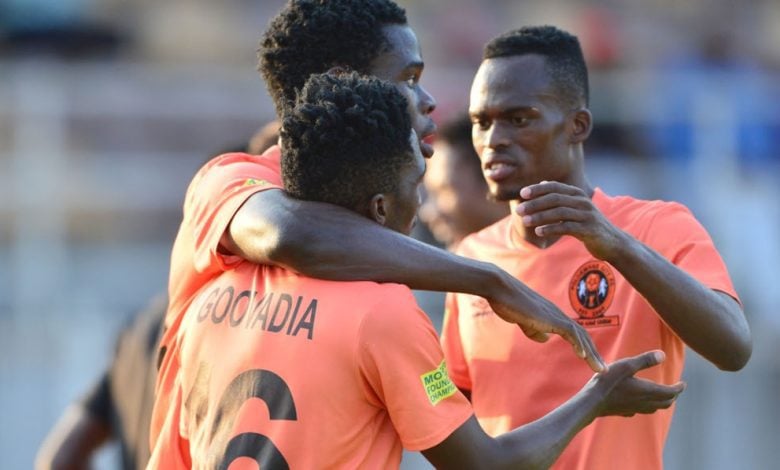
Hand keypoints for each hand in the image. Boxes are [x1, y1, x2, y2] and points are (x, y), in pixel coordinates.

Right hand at [486, 273, 606, 371]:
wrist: (500, 288)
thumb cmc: (508, 302)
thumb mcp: (523, 320)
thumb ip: (535, 329)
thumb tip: (546, 339)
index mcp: (552, 316)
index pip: (574, 333)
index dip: (584, 347)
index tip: (591, 361)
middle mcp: (557, 315)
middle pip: (582, 335)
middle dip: (594, 353)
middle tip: (602, 370)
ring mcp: (554, 315)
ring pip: (580, 335)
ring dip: (591, 353)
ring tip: (600, 369)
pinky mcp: (549, 317)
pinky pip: (569, 331)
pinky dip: (578, 344)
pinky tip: (583, 356)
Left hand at [517, 181, 624, 260]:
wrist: (612, 242)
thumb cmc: (588, 224)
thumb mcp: (574, 208)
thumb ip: (559, 196)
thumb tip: (542, 183)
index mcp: (577, 194)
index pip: (555, 187)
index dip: (538, 189)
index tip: (522, 194)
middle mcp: (582, 202)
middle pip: (555, 199)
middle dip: (535, 204)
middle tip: (519, 210)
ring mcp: (587, 215)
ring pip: (559, 212)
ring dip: (540, 217)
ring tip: (525, 221)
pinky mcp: (589, 229)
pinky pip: (567, 227)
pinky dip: (551, 229)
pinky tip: (539, 232)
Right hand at [591, 350, 684, 416]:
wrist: (592, 402)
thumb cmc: (609, 381)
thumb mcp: (626, 365)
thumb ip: (645, 360)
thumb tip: (663, 355)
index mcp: (648, 391)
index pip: (670, 392)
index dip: (678, 388)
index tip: (683, 383)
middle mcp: (644, 402)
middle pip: (665, 403)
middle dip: (672, 396)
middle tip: (675, 389)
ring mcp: (634, 408)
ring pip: (654, 408)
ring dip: (661, 402)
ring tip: (661, 395)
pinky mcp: (625, 412)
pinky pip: (641, 410)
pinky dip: (647, 405)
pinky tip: (640, 402)